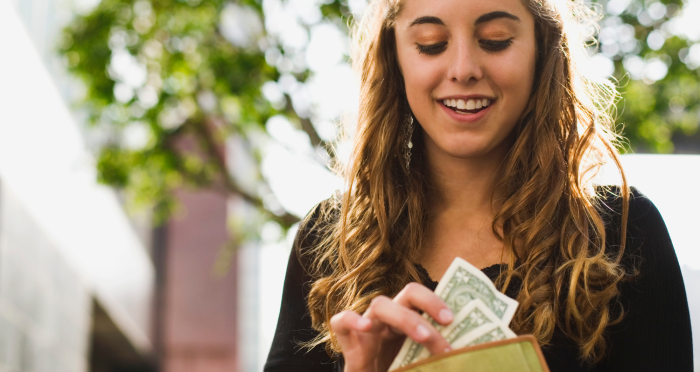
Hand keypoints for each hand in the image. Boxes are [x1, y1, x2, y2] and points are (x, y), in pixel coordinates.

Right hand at [330, 282, 453, 371]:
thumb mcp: (423, 366)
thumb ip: (439, 359)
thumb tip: (468, 360)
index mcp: (409, 323)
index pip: (423, 298)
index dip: (437, 301)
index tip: (453, 319)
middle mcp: (390, 320)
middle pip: (407, 294)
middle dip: (429, 303)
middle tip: (448, 322)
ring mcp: (368, 329)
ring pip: (380, 305)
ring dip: (405, 318)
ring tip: (423, 337)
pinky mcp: (349, 343)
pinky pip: (341, 321)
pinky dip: (351, 320)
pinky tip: (365, 327)